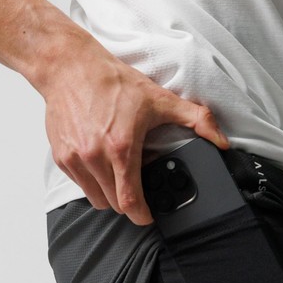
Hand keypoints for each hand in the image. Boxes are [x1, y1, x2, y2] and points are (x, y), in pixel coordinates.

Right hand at [41, 37, 229, 224]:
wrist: (69, 66)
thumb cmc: (111, 81)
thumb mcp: (159, 99)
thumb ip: (196, 119)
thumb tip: (220, 139)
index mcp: (122, 148)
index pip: (130, 202)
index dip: (142, 215)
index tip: (148, 215)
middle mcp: (96, 157)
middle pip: (115, 205)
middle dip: (130, 201)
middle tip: (138, 185)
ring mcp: (76, 159)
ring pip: (97, 199)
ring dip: (110, 194)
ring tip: (119, 173)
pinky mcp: (62, 158)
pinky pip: (81, 186)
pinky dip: (93, 182)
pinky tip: (101, 162)